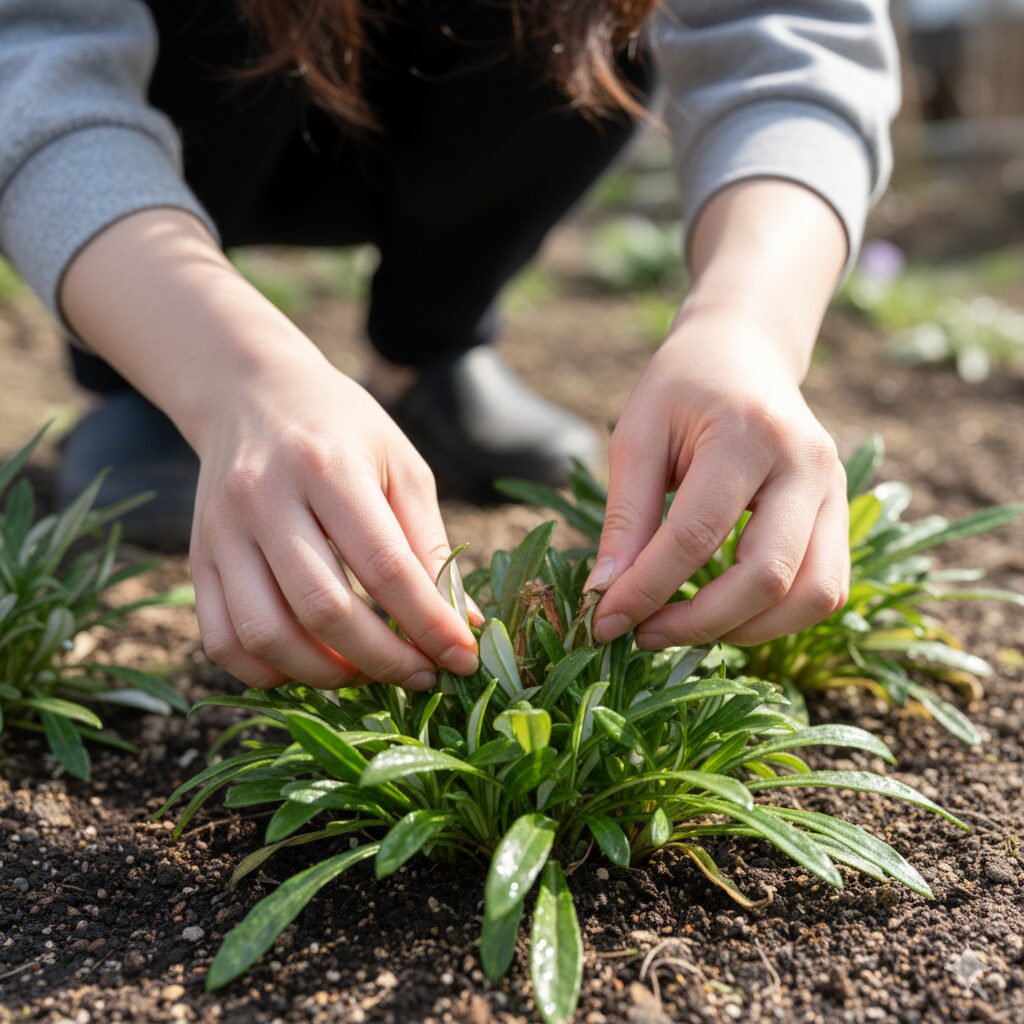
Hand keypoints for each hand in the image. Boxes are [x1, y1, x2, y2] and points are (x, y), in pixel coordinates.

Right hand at [189, 349, 479, 689]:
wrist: (251, 393)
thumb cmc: (342, 430)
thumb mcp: (401, 466)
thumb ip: (430, 545)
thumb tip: (464, 625)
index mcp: (328, 466)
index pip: (384, 566)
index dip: (429, 623)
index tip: (462, 657)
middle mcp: (265, 499)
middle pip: (322, 609)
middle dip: (383, 660)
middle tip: (421, 674)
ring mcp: (221, 533)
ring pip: (266, 635)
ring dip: (326, 676)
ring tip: (368, 672)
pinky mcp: (198, 559)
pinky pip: (223, 642)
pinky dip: (270, 673)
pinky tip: (312, 664)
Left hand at [588, 306, 848, 647]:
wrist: (744, 352)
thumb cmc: (682, 387)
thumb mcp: (637, 435)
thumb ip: (626, 516)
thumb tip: (606, 595)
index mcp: (749, 432)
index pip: (698, 533)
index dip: (648, 588)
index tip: (604, 620)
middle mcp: (807, 464)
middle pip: (768, 575)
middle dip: (700, 622)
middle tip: (643, 633)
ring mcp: (835, 491)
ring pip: (812, 595)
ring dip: (745, 630)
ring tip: (682, 627)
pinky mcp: (841, 515)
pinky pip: (824, 589)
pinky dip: (774, 618)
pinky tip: (724, 612)